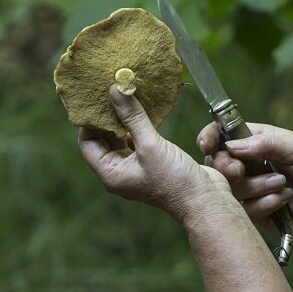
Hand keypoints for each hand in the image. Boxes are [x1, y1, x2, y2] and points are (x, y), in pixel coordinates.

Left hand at [80, 86, 231, 222]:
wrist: (205, 201)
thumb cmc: (175, 180)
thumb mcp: (150, 145)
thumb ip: (132, 117)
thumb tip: (115, 90)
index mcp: (110, 174)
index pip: (87, 142)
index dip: (90, 121)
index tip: (98, 99)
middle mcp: (120, 172)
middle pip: (103, 140)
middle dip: (107, 118)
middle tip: (112, 93)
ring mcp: (136, 169)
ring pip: (122, 140)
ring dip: (124, 121)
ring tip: (128, 98)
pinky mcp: (152, 164)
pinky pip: (139, 141)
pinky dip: (139, 127)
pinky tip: (145, 112)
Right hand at [198, 123, 292, 252]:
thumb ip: (263, 143)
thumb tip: (231, 146)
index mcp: (253, 141)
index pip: (221, 136)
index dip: (209, 138)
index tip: (207, 144)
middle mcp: (247, 163)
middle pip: (218, 165)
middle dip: (227, 168)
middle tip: (240, 170)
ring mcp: (251, 188)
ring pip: (232, 190)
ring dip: (257, 186)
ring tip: (283, 183)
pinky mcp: (257, 210)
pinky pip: (247, 211)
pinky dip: (266, 204)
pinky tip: (285, 199)